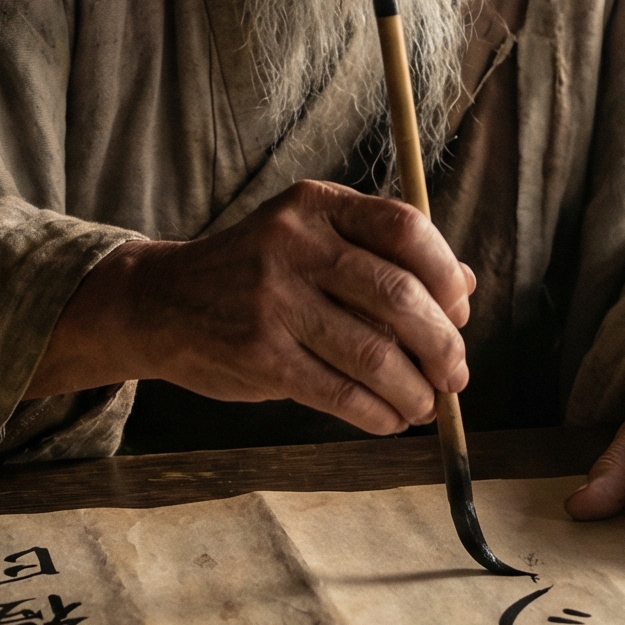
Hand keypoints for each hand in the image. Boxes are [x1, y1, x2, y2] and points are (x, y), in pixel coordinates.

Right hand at [34, 180, 475, 434]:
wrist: (160, 301)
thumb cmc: (254, 272)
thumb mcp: (310, 236)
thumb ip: (382, 253)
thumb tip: (465, 286)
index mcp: (315, 205)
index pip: (405, 228)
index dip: (445, 275)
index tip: (458, 313)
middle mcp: (294, 244)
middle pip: (398, 297)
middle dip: (442, 346)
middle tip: (455, 374)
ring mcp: (273, 300)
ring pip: (374, 354)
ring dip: (415, 391)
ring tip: (425, 405)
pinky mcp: (259, 355)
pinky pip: (339, 392)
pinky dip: (377, 413)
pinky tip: (389, 419)